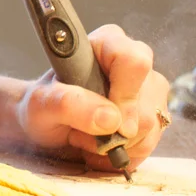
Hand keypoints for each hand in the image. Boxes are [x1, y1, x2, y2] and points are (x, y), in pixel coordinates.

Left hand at [16, 24, 169, 171]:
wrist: (47, 124)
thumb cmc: (43, 106)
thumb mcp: (42, 104)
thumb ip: (69, 105)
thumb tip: (111, 119)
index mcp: (106, 43)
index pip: (134, 61)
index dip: (125, 95)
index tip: (109, 120)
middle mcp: (133, 61)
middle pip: (145, 101)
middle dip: (115, 129)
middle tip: (82, 131)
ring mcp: (148, 88)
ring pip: (151, 125)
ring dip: (118, 144)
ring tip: (90, 137)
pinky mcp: (153, 113)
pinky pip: (151, 142)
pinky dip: (126, 152)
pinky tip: (103, 146)